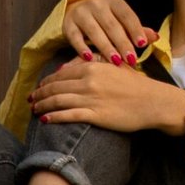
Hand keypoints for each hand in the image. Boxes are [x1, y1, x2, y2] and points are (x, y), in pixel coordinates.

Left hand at [29, 55, 180, 134]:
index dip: (47, 82)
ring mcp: (91, 98)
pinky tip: (45, 119)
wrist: (153, 101)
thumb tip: (68, 68)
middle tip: (31, 100)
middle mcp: (89, 81)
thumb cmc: (136, 85)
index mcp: (93, 67)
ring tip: (34, 110)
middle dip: (40, 94)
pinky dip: (54, 117)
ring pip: (58, 101)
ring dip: (43, 106)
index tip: (39, 87)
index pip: (62, 74)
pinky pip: (69, 115)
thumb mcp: (114, 67)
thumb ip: (92, 64)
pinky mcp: (95, 115)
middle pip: (56, 87)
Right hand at [63, 0, 157, 67]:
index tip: (142, 44)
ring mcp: (81, 13)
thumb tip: (155, 37)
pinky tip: (90, 58)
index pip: (126, 15)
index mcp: (113, 1)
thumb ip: (137, 30)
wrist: (77, 12)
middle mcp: (96, 4)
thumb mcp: (121, 21)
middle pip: (111, 25)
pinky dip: (82, 48)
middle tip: (131, 59)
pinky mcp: (68, 24)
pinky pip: (75, 37)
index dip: (135, 29)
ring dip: (106, 47)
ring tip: (115, 61)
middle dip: (122, 43)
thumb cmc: (106, 20)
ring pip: (94, 31)